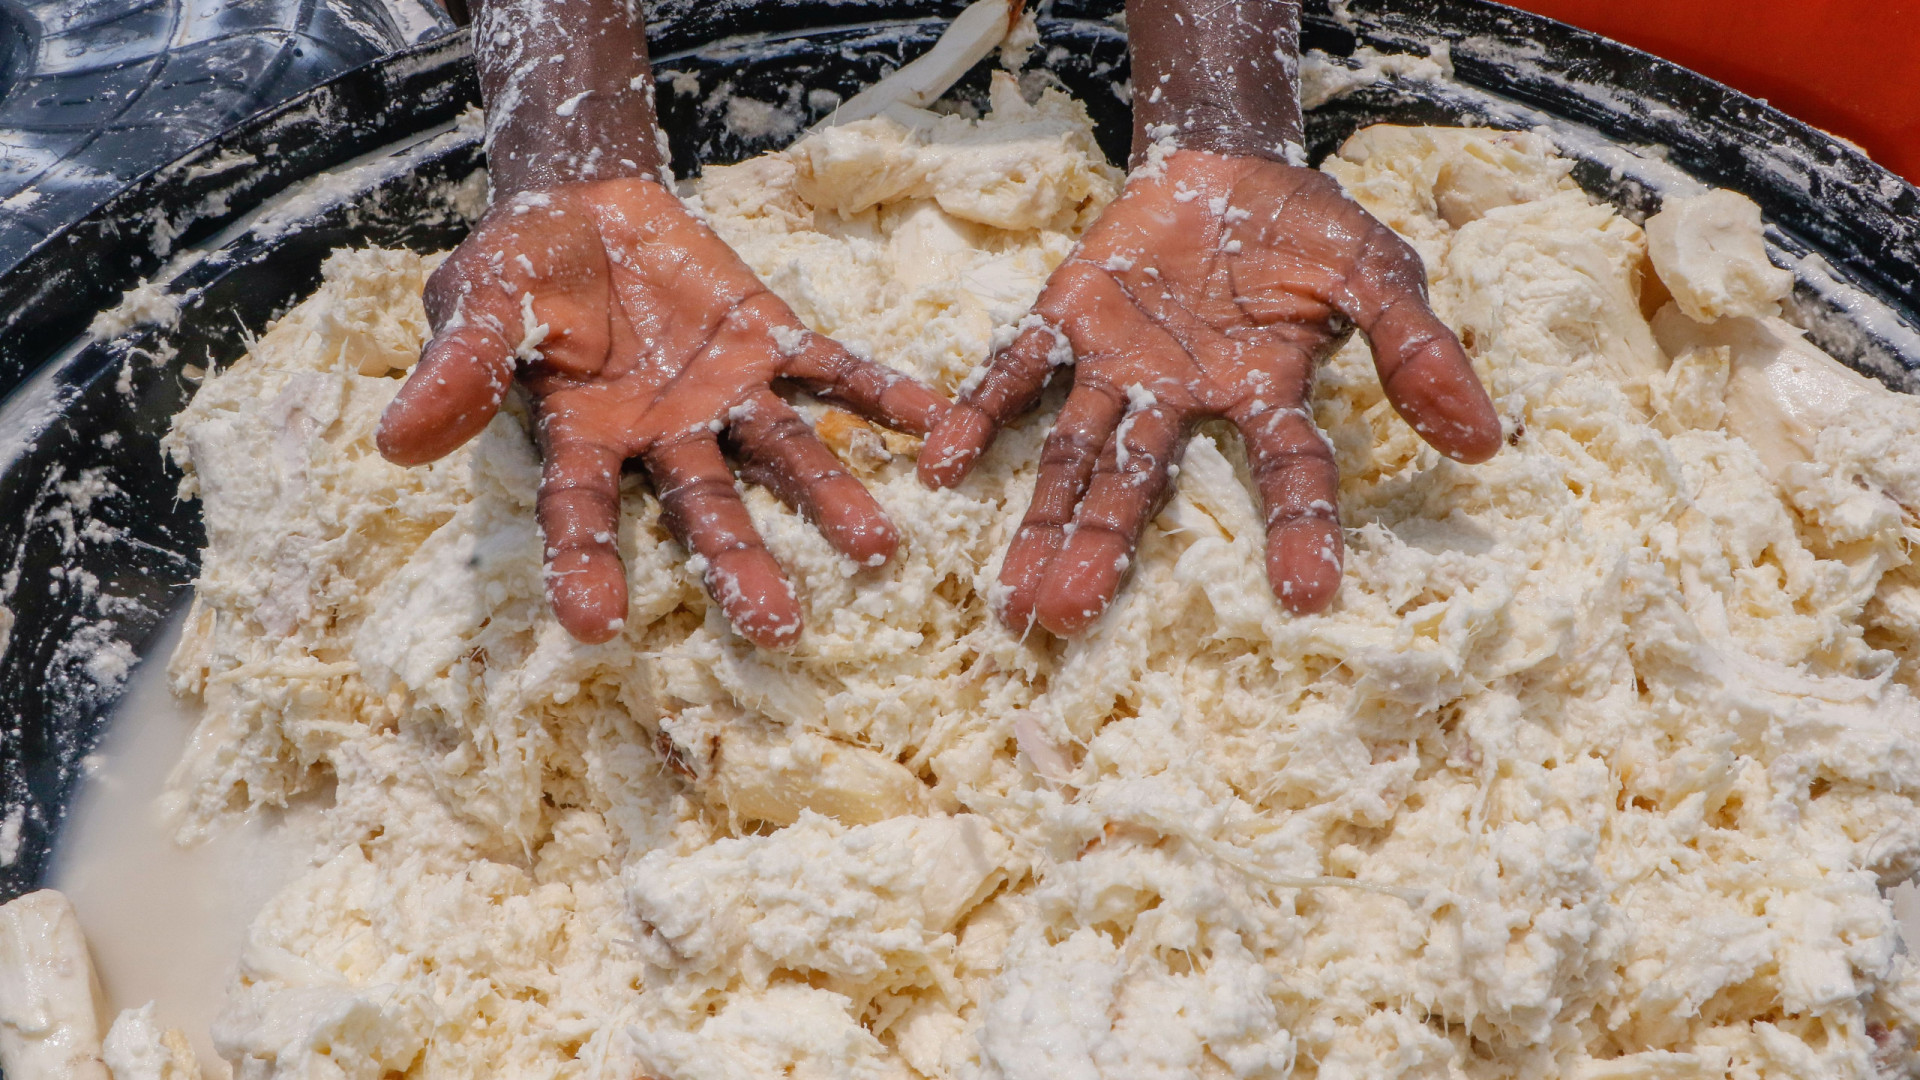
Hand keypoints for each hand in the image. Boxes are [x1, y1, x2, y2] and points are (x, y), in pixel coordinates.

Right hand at [377, 177, 948, 647]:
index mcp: (583, 440)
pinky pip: (833, 371)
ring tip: (880, 549)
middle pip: (705, 510)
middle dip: (739, 565)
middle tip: (778, 628)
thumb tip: (395, 444)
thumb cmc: (517, 268)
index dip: (586, 566)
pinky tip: (938, 423)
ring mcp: (726, 395)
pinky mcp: (772, 341)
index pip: (582, 513)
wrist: (583, 206)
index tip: (594, 627)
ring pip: (784, 455)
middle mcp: (665, 438)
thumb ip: (458, 366)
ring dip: (830, 501)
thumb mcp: (477, 299)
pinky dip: (883, 395)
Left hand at [919, 149, 1500, 634]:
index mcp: (1262, 396)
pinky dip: (978, 414)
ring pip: (1074, 455)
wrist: (1227, 166)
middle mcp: (1182, 402)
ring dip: (1039, 522)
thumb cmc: (1306, 231)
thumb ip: (1418, 352)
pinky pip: (1015, 371)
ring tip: (1010, 600)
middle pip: (1140, 491)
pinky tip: (940, 464)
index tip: (1307, 596)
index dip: (1300, 530)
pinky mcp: (1066, 320)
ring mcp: (1118, 367)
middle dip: (1104, 555)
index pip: (1287, 472)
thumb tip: (1485, 444)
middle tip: (1066, 626)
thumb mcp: (1379, 274)